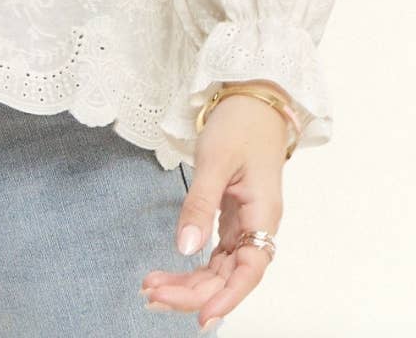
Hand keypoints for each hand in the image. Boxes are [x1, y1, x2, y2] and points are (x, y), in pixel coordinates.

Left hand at [141, 92, 287, 328]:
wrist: (251, 100)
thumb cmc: (240, 124)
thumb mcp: (215, 160)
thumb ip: (200, 203)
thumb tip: (185, 247)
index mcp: (263, 215)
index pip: (249, 270)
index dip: (227, 297)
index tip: (201, 318)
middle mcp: (257, 225)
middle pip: (229, 275)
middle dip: (193, 291)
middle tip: (153, 296)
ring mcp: (244, 223)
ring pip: (219, 267)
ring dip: (189, 282)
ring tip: (152, 288)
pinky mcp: (231, 217)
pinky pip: (214, 252)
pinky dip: (191, 264)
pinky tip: (169, 271)